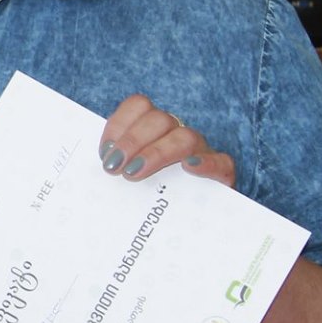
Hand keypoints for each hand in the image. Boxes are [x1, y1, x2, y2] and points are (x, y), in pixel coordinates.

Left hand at [99, 95, 237, 187]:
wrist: (191, 216)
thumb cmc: (151, 192)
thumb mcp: (130, 174)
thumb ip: (117, 165)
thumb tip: (100, 167)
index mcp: (153, 128)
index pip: (139, 106)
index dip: (118, 124)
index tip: (104, 151)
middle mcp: (177, 133)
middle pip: (158, 120)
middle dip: (132, 141)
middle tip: (114, 168)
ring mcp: (202, 151)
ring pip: (185, 137)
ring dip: (157, 153)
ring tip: (134, 173)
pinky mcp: (222, 173)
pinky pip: (221, 162)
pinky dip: (206, 163)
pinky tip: (189, 169)